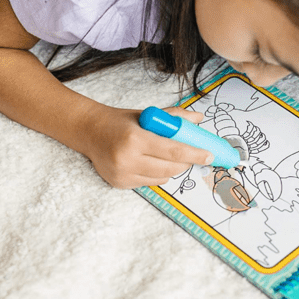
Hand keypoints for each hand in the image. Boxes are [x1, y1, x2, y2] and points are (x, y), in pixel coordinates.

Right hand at [82, 106, 213, 188]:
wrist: (89, 131)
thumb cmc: (122, 122)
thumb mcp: (148, 115)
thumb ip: (175, 117)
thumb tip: (200, 117)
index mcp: (136, 138)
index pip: (173, 151)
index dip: (195, 154)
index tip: (210, 156)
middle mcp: (127, 158)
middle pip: (171, 168)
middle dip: (187, 163)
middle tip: (192, 155)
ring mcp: (122, 173)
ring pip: (163, 178)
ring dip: (172, 169)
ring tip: (166, 156)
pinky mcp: (119, 183)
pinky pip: (150, 183)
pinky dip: (157, 174)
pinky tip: (150, 163)